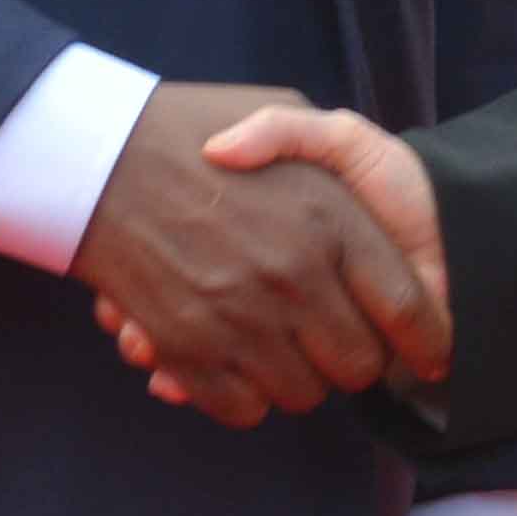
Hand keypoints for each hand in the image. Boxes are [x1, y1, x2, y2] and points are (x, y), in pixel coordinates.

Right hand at [80, 82, 446, 421]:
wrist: (86, 149)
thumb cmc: (187, 125)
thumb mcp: (282, 107)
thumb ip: (335, 155)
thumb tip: (377, 217)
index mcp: (332, 222)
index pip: (408, 309)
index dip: (427, 341)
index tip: (430, 355)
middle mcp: (292, 276)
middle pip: (359, 365)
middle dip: (353, 360)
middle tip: (333, 341)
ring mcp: (237, 316)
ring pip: (302, 393)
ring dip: (296, 378)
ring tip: (279, 345)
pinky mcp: (184, 347)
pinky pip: (239, 407)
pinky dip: (241, 395)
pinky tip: (234, 361)